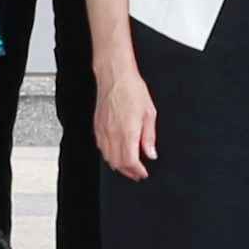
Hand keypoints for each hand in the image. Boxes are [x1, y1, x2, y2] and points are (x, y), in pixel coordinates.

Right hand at [95, 48, 157, 180]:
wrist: (115, 75)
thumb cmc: (132, 89)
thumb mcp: (149, 113)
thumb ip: (149, 137)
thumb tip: (151, 153)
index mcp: (128, 132)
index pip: (130, 161)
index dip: (137, 171)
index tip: (143, 173)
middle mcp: (113, 133)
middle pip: (118, 163)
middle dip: (128, 172)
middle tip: (137, 173)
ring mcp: (103, 130)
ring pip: (107, 157)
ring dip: (118, 165)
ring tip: (128, 166)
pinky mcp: (97, 126)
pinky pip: (101, 147)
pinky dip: (108, 155)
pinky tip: (115, 153)